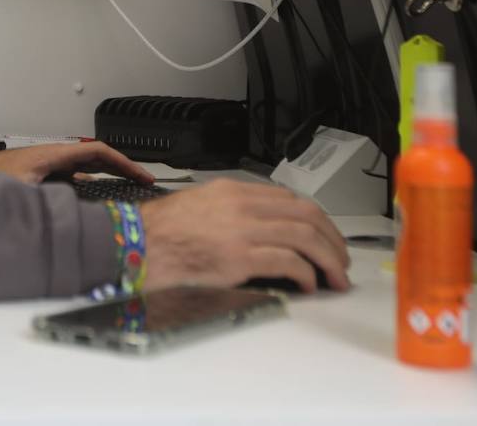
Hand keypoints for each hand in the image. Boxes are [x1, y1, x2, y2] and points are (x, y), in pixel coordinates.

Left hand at [0, 141, 153, 185]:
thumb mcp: (22, 191)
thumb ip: (46, 200)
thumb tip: (71, 212)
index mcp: (56, 156)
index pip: (99, 152)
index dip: (124, 162)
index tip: (141, 174)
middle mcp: (58, 157)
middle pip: (100, 158)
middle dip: (125, 168)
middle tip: (145, 180)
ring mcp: (54, 163)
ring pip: (91, 165)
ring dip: (112, 172)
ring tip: (131, 183)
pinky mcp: (49, 172)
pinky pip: (80, 173)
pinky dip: (97, 178)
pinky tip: (102, 190)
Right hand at [138, 179, 350, 292]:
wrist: (135, 244)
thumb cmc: (160, 232)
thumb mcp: (200, 205)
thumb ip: (231, 210)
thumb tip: (261, 228)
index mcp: (234, 191)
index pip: (290, 199)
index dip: (317, 220)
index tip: (326, 237)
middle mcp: (242, 206)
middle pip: (306, 215)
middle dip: (333, 239)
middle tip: (341, 259)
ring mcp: (242, 231)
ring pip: (305, 237)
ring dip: (328, 259)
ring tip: (335, 277)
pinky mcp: (239, 257)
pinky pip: (288, 261)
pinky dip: (306, 274)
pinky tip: (308, 285)